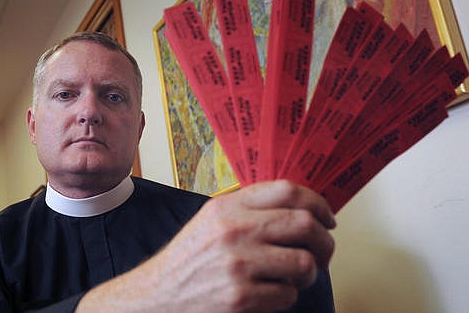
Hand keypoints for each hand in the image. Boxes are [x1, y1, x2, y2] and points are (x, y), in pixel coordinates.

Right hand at [77, 180, 335, 311]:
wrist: (160, 295)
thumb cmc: (192, 257)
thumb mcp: (214, 219)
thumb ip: (250, 207)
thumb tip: (301, 208)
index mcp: (229, 206)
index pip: (288, 191)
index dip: (318, 203)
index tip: (327, 218)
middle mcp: (234, 230)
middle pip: (304, 224)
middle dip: (325, 241)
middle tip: (323, 252)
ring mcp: (238, 264)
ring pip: (304, 263)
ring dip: (308, 273)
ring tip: (296, 276)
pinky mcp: (240, 298)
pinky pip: (288, 295)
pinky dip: (287, 296)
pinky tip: (270, 293)